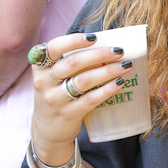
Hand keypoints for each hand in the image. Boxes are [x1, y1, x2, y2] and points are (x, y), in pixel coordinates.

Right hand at [30, 33, 133, 165]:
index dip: (73, 40)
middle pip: (73, 63)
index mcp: (41, 68)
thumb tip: (106, 43)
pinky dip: (107, 90)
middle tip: (119, 50)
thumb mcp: (54, 78)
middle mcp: (44, 82)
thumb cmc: (58, 95)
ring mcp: (55, 100)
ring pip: (84, 81)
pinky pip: (90, 100)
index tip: (93, 37)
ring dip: (108, 71)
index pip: (52, 48)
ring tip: (126, 65)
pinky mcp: (68, 114)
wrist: (47, 130)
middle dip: (99, 54)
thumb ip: (70, 62)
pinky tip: (120, 83)